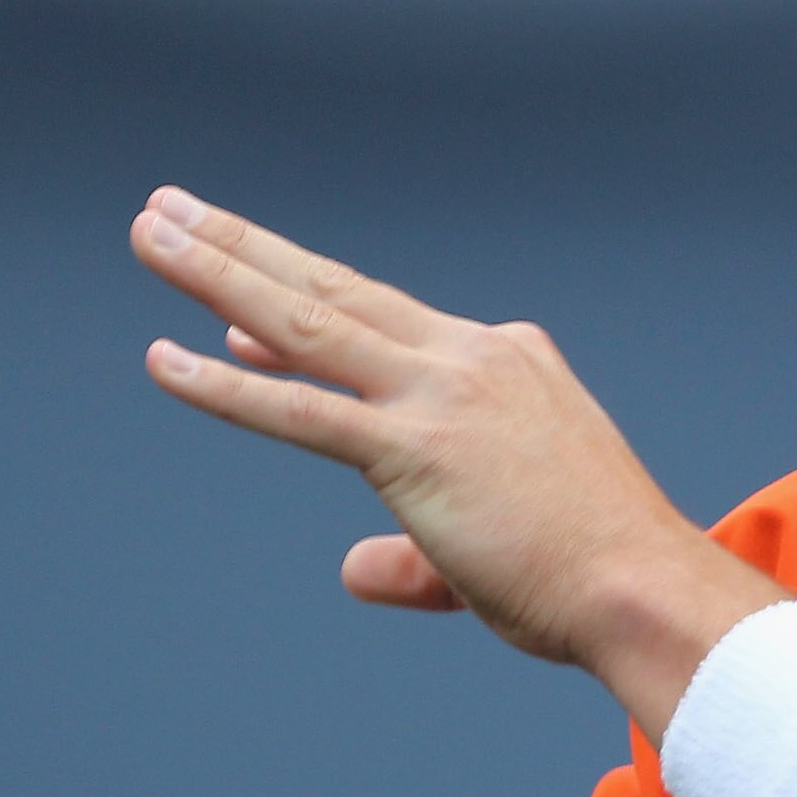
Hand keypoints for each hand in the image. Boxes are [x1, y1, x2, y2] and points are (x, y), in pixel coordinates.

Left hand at [129, 188, 782, 730]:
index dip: (301, 306)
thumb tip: (354, 571)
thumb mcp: (496, 545)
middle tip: (172, 208)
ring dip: (217, 270)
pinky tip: (163, 358)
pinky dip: (226, 385)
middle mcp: (471, 358)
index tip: (238, 306)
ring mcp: (441, 396)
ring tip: (151, 228)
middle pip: (333, 290)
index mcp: (506, 362)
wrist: (645, 588)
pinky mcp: (416, 449)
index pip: (382, 324)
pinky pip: (301, 411)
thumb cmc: (593, 575)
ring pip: (307, 322)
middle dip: (243, 246)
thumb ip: (413, 557)